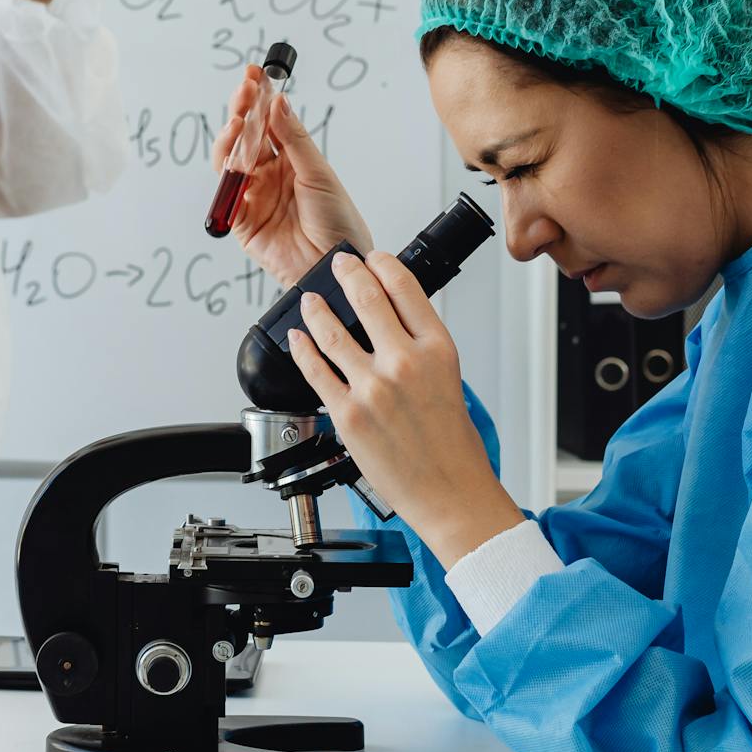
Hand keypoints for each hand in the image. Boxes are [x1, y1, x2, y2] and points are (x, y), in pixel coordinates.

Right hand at [210, 68, 372, 286]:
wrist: (335, 264)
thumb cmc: (338, 222)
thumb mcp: (319, 173)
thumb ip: (293, 139)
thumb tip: (278, 102)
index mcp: (292, 162)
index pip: (269, 123)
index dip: (259, 99)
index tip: (254, 74)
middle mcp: (270, 176)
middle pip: (247, 137)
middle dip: (242, 110)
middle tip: (243, 90)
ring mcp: (254, 196)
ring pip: (232, 160)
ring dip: (232, 137)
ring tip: (239, 120)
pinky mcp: (241, 220)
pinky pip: (227, 192)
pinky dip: (226, 172)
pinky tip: (235, 154)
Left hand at [288, 252, 521, 565]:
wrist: (450, 493)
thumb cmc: (453, 445)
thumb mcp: (451, 379)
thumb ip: (420, 347)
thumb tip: (389, 320)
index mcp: (438, 349)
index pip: (405, 288)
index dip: (382, 265)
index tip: (371, 258)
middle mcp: (405, 363)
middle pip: (366, 298)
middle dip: (346, 272)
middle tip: (337, 263)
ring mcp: (373, 388)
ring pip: (331, 332)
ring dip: (315, 309)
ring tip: (309, 300)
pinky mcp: (347, 414)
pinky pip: (315, 371)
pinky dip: (302, 349)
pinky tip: (298, 339)